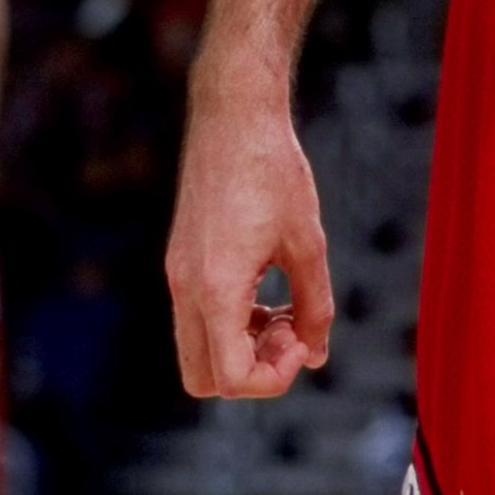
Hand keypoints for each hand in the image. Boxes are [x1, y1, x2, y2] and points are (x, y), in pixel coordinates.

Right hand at [166, 89, 334, 398]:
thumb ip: (315, 305)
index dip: (275, 377)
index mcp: (216, 287)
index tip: (303, 337)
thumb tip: (316, 355)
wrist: (233, 116)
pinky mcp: (181, 261)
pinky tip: (268, 290)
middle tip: (291, 327)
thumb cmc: (274, 170)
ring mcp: (177, 275)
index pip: (231, 377)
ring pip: (198, 351)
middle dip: (253, 369)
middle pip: (204, 378)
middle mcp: (186, 288)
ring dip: (242, 346)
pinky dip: (232, 322)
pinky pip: (198, 319)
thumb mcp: (307, 241)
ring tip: (286, 307)